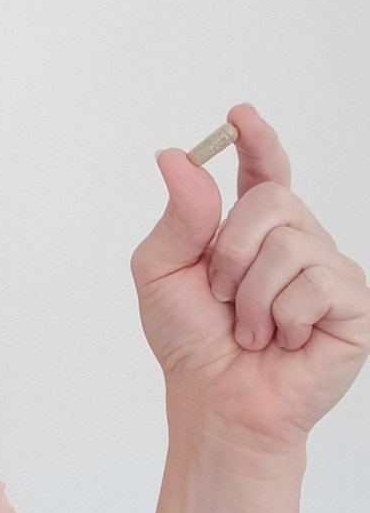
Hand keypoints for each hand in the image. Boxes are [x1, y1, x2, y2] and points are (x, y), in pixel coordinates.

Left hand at [131, 103, 369, 448]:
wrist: (215, 398)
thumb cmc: (188, 336)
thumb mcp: (161, 270)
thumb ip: (178, 215)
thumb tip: (174, 156)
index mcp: (247, 227)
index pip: (260, 170)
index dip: (256, 140)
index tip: (240, 114)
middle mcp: (293, 239)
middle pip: (272, 198)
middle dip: (230, 249)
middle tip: (219, 292)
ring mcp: (326, 268)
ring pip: (290, 244)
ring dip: (249, 293)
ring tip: (248, 326)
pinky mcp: (351, 303)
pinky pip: (314, 283)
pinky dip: (280, 316)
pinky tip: (282, 339)